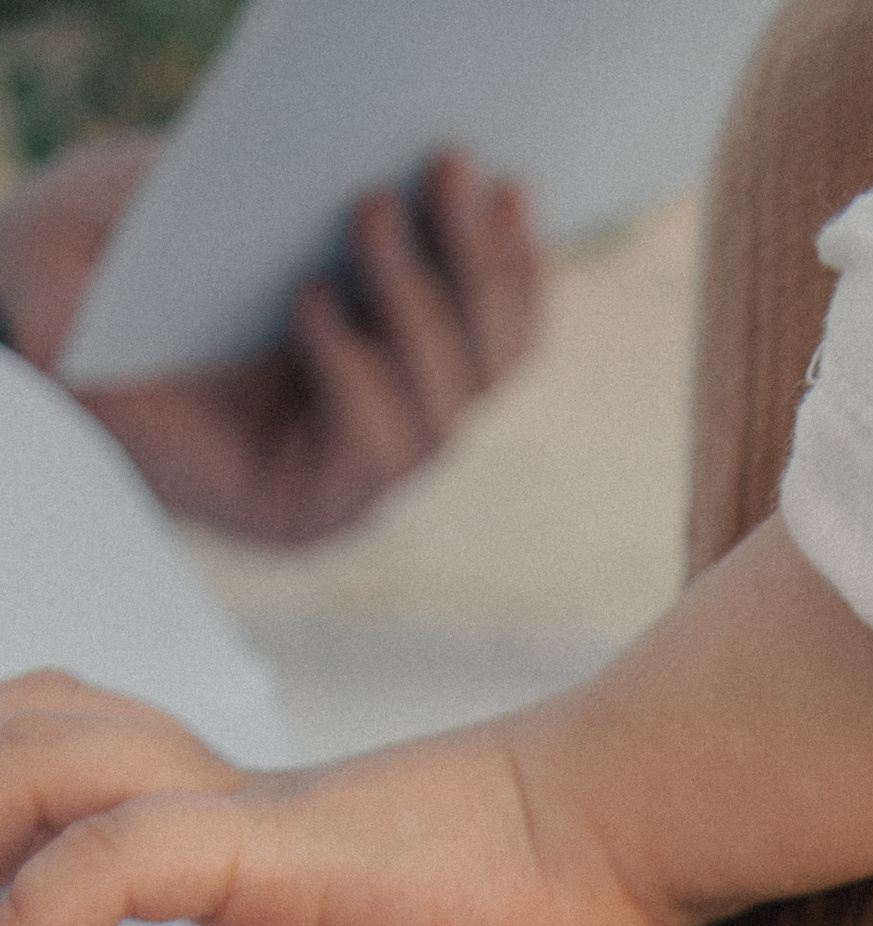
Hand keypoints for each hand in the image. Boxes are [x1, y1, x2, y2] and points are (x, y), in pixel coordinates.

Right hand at [0, 136, 538, 544]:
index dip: (350, 385)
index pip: (360, 465)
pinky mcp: (429, 352)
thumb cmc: (83, 301)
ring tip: (447, 170)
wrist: (121, 275)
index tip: (303, 297)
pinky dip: (509, 264)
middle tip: (371, 202)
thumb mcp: (53, 306)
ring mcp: (404, 412)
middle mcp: (361, 472)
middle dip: (414, 304)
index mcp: (284, 496)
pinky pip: (502, 326)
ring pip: (484, 366)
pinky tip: (507, 197)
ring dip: (475, 266)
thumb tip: (51, 335)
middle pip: (436, 412)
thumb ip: (52, 326)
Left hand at [0, 526, 872, 925]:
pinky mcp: (264, 843)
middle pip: (33, 756)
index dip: (13, 858)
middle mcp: (220, 812)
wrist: (638, 838)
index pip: (88, 804)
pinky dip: (30, 921)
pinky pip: (104, 864)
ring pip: (38, 780)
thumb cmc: (584, 923)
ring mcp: (234, 822)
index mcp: (253, 850)